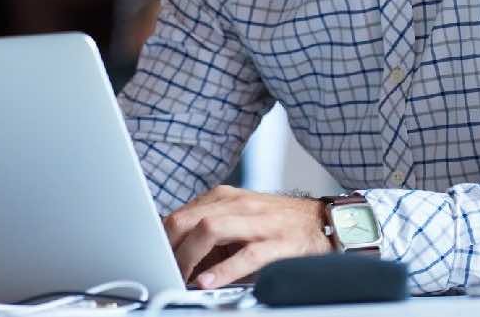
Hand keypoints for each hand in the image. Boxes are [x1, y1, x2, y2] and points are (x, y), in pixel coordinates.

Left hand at [162, 185, 330, 288]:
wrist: (325, 221)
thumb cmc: (278, 223)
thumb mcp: (239, 219)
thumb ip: (209, 231)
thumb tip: (176, 254)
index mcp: (225, 198)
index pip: (181, 214)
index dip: (162, 239)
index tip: (154, 258)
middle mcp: (238, 204)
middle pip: (189, 219)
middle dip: (170, 247)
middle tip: (164, 271)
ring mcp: (258, 221)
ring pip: (211, 229)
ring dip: (190, 256)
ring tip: (181, 276)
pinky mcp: (278, 242)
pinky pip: (247, 255)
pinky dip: (224, 270)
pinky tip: (208, 281)